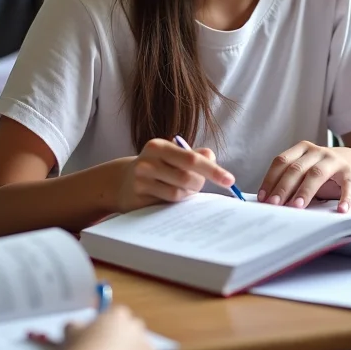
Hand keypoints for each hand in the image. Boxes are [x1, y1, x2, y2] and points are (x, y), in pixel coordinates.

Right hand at [60, 306, 159, 349]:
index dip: (106, 325)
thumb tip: (75, 326)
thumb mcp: (71, 334)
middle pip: (130, 329)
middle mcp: (136, 327)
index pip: (116, 314)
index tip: (99, 335)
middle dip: (120, 338)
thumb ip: (76, 325)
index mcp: (119, 314)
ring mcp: (146, 345)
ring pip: (138, 347)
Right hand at [117, 138, 235, 212]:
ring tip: (182, 190)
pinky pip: (166, 203)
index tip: (229, 180)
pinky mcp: (138, 197)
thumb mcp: (171, 156)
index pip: (192, 158)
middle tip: (197, 185)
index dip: (213, 170)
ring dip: (187, 194)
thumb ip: (193, 155)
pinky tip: (169, 197)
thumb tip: (211, 156)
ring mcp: (141, 180)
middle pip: (187, 177)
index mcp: (159, 146)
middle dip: (199, 184)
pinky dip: (175, 203)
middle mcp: (148, 161)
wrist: (121, 182)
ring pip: (178, 193)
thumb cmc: (155, 168)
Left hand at [259, 142, 350, 212]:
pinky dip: (344, 198)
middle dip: (283, 187)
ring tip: (297, 207)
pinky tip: (340, 210)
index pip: (282, 162)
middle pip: (296, 168)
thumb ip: (293, 182)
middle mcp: (318, 152)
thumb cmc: (328, 173)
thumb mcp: (308, 172)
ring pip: (317, 174)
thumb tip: (271, 201)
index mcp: (303, 149)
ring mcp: (336, 160)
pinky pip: (347, 185)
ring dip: (305, 191)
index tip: (263, 197)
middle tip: (275, 205)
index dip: (270, 179)